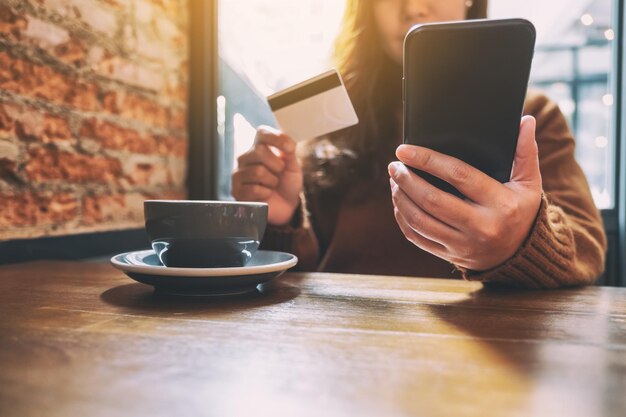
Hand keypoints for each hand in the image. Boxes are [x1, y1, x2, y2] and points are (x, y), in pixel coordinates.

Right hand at [232, 126, 302, 225]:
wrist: (286, 205)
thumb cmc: (287, 183)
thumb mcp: (293, 166)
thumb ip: (289, 153)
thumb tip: (287, 144)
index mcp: (258, 146)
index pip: (262, 133)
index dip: (276, 138)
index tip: (290, 148)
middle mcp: (246, 157)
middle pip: (259, 152)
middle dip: (277, 166)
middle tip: (279, 174)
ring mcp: (239, 173)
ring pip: (258, 172)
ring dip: (272, 181)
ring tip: (272, 185)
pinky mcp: (236, 190)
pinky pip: (254, 189)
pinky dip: (265, 194)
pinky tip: (265, 195)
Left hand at [388, 116, 541, 270]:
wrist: (519, 254)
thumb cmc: (521, 210)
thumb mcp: (529, 183)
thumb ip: (526, 152)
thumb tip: (526, 120)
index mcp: (501, 204)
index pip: (459, 176)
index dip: (428, 160)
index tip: (405, 150)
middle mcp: (481, 227)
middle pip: (433, 200)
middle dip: (407, 180)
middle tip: (395, 165)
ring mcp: (463, 244)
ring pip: (420, 220)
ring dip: (400, 198)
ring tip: (394, 180)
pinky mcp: (449, 255)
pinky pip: (416, 237)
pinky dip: (402, 218)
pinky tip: (398, 202)